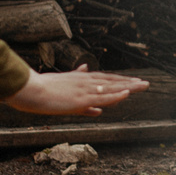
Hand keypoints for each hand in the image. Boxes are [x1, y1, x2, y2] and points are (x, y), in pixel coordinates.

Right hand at [3, 67, 147, 117]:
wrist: (30, 90)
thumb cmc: (42, 88)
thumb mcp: (62, 84)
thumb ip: (76, 81)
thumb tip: (86, 75)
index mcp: (81, 79)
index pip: (105, 79)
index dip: (119, 80)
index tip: (132, 81)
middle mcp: (85, 82)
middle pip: (112, 82)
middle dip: (129, 83)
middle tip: (145, 83)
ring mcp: (84, 90)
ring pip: (111, 88)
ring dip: (128, 87)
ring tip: (143, 85)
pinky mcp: (81, 99)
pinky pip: (102, 97)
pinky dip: (115, 95)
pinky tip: (127, 93)